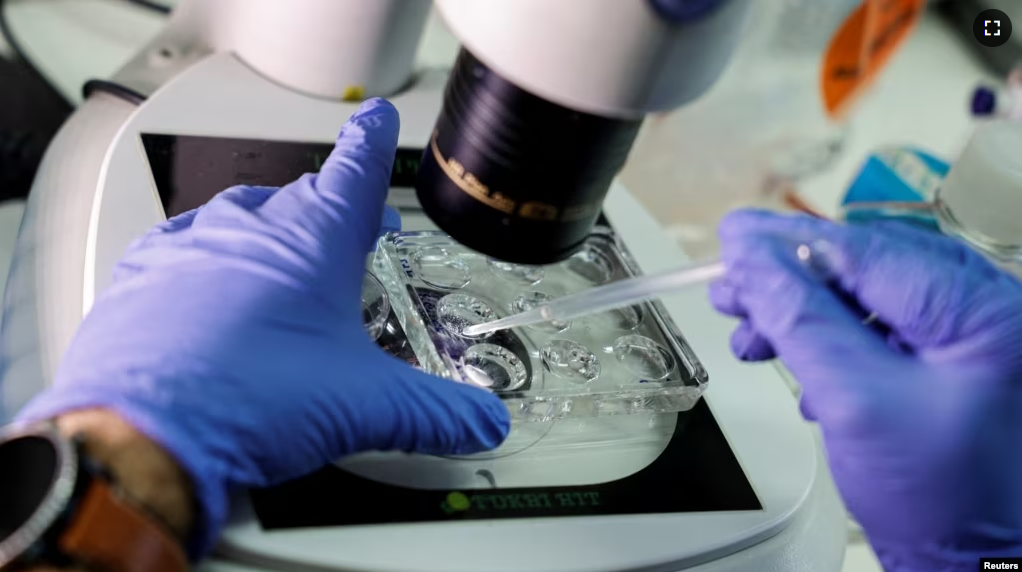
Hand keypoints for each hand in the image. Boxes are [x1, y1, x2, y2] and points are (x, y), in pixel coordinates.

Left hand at [16, 99, 509, 557]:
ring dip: (268, 238)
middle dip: (329, 212)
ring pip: (239, 221)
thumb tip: (480, 423)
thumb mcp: (366, 408)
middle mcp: (249, 227)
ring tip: (283, 275)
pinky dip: (208, 267)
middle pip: (300, 198)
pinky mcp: (141, 276)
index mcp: (312, 238)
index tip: (374, 120)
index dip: (371, 143)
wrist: (143, 431)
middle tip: (349, 237)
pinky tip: (213, 302)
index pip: (354, 169)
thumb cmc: (249, 396)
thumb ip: (435, 413)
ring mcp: (189, 246)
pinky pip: (183, 251)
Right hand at [710, 209, 1021, 568]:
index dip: (787, 243)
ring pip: (865, 295)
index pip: (864, 250)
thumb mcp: (855, 401)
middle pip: (863, 267)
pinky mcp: (947, 361)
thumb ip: (800, 320)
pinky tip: (798, 362)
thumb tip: (754, 262)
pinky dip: (827, 337)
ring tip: (753, 334)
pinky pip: (877, 326)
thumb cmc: (947, 503)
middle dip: (787, 278)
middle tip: (732, 290)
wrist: (973, 566)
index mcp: (979, 310)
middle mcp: (982, 311)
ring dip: (800, 310)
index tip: (733, 239)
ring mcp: (966, 337)